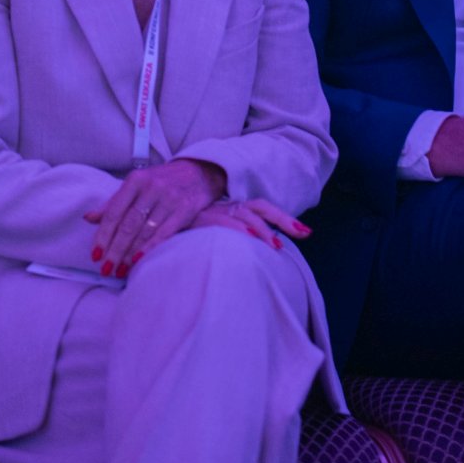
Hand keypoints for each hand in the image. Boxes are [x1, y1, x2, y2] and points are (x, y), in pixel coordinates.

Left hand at [84, 158, 224, 275]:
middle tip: (106, 269)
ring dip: (130, 253)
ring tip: (120, 269)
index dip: (103, 235)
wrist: (199, 171)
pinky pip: (164, 233)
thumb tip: (88, 218)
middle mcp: (151, 187)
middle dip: (115, 249)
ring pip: (145, 231)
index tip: (95, 255)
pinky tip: (139, 260)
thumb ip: (114, 202)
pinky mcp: (185, 208)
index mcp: (136, 180)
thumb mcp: (137, 185)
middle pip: (128, 224)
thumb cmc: (162, 181)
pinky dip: (150, 248)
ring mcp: (169, 197)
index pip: (114, 211)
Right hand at [189, 197, 311, 251]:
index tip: (306, 232)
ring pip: (244, 215)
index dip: (284, 218)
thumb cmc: (188, 233)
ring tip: (276, 245)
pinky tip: (248, 237)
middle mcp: (226, 207)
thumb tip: (257, 256)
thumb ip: (234, 240)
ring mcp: (213, 211)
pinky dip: (236, 228)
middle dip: (283, 220)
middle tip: (303, 233)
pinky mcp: (198, 218)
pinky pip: (221, 222)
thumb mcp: (213, 235)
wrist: (157, 225)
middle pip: (260, 208)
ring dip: (262, 229)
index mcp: (232, 209)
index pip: (262, 209)